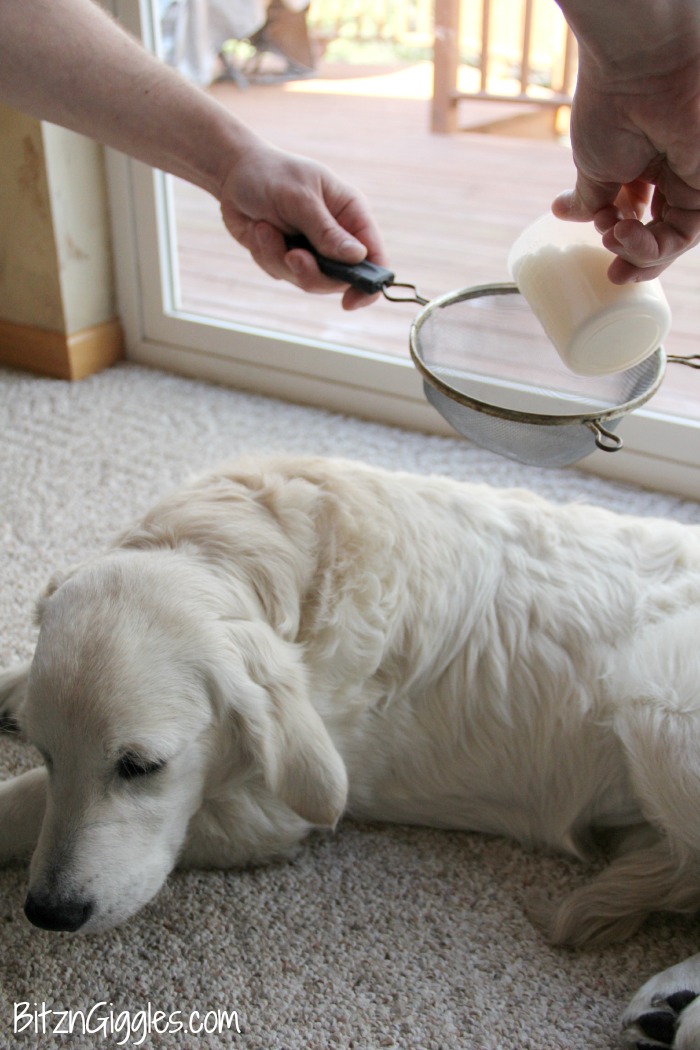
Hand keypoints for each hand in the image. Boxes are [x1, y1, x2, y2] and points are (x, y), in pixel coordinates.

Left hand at [219, 142, 386, 309]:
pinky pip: (280, 273)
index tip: (349, 301)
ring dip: (279, 258)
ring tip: (264, 228)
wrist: (234, 173)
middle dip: (310, 273)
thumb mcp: (300, 198)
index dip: (369, 284)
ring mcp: (312, 249)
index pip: (374, 256)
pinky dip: (265, 255)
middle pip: (338, 279)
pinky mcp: (287, 257)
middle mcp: (336, 236)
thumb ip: (326, 231)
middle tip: (291, 255)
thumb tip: (357, 257)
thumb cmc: (271, 174)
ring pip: (306, 280)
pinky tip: (258, 230)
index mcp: (351, 214)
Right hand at [552, 24, 699, 282]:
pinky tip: (625, 236)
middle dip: (635, 258)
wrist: (637, 74)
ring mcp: (690, 180)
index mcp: (643, 165)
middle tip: (615, 273)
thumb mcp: (592, 165)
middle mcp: (670, 174)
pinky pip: (684, 233)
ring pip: (672, 239)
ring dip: (640, 252)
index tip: (599, 248)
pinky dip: (654, 246)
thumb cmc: (611, 108)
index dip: (620, 239)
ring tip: (614, 239)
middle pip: (658, 233)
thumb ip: (589, 199)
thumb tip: (569, 215)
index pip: (636, 215)